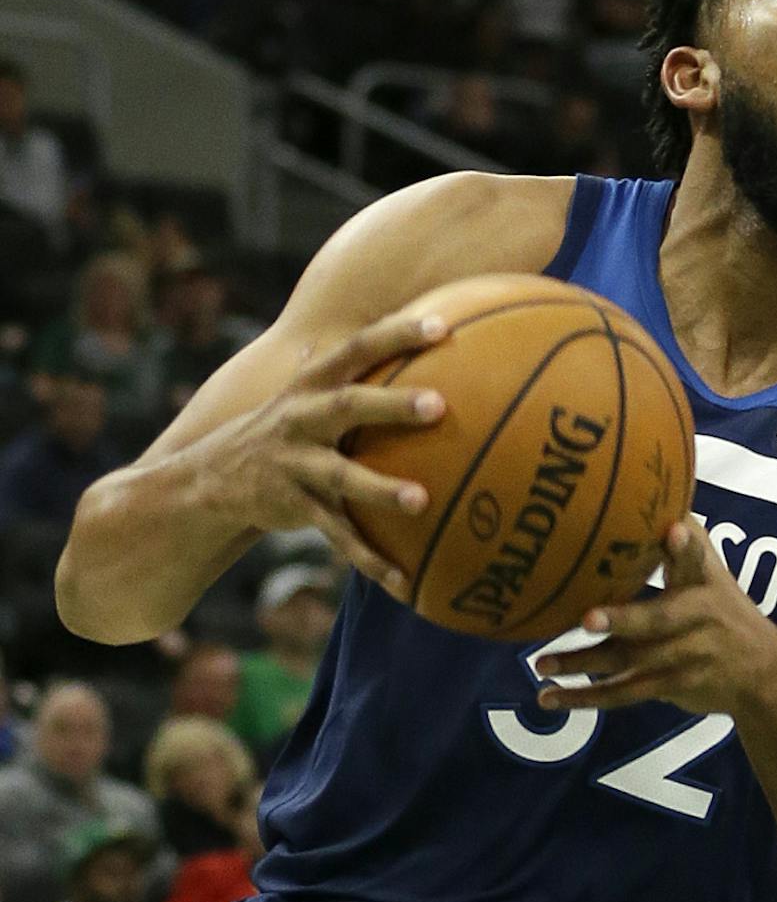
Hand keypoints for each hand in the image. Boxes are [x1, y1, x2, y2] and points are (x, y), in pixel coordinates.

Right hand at [198, 311, 446, 596]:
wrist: (208, 479)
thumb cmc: (285, 425)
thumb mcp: (306, 390)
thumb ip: (351, 365)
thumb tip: (418, 320)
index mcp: (311, 384)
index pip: (356, 349)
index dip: (396, 334)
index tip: (442, 324)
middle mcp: (300, 418)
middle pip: (347, 405)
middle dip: (391, 404)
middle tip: (440, 405)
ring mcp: (293, 464)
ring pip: (340, 476)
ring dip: (380, 488)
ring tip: (422, 500)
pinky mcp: (292, 507)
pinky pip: (337, 536)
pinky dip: (371, 559)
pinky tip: (406, 581)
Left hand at [532, 520, 776, 715]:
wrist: (763, 672)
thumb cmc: (723, 609)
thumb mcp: (714, 574)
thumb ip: (686, 543)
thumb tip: (657, 490)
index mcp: (705, 583)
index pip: (698, 560)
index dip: (687, 547)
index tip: (675, 529)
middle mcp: (697, 619)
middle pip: (659, 619)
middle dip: (624, 620)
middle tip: (587, 617)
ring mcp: (685, 656)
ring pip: (632, 662)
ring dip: (585, 663)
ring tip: (541, 662)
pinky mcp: (672, 686)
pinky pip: (624, 694)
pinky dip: (585, 698)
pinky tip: (549, 697)